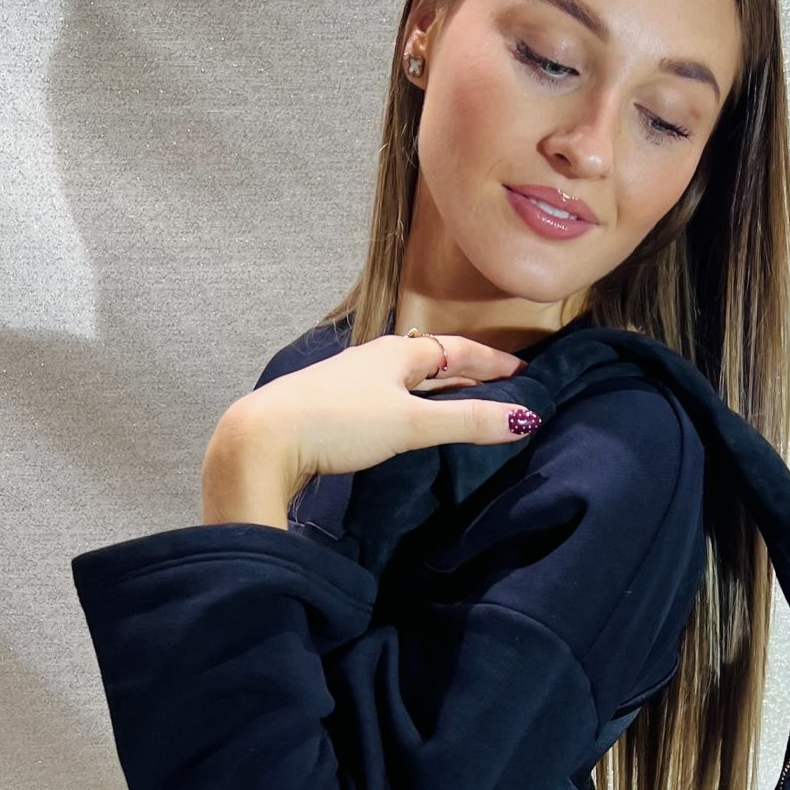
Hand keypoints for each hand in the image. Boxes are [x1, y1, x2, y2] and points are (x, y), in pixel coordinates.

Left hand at [202, 332, 539, 521]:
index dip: (494, 363)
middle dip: (468, 374)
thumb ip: (466, 422)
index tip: (525, 373)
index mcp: (397, 353)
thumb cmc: (339, 422)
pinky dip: (410, 407)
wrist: (264, 439)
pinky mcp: (331, 408)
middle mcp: (373, 360)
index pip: (458, 350)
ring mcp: (350, 383)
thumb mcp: (411, 423)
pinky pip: (385, 400)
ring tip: (462, 405)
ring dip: (437, 391)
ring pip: (406, 381)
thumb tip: (524, 420)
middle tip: (501, 389)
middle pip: (432, 362)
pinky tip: (407, 425)